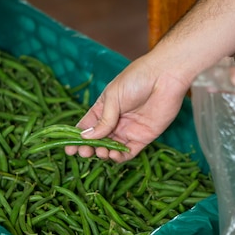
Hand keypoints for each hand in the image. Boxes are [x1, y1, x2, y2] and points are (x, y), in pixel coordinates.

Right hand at [64, 55, 189, 161]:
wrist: (165, 77)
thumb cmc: (137, 79)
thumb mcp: (113, 97)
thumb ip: (103, 119)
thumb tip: (86, 137)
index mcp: (104, 107)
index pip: (87, 126)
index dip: (77, 137)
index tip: (68, 148)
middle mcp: (115, 120)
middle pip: (98, 140)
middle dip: (89, 148)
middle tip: (84, 153)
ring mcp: (129, 129)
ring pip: (111, 148)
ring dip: (103, 153)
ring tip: (101, 152)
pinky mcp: (144, 137)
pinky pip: (129, 152)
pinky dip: (120, 157)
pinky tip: (113, 156)